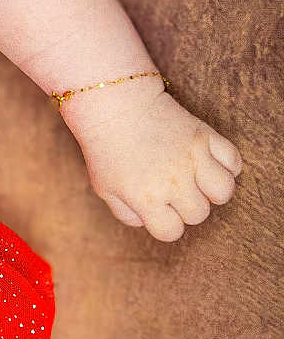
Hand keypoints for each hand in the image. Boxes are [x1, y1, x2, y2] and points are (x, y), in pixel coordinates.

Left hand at [70, 89, 243, 241]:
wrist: (115, 105)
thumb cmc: (106, 147)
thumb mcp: (105, 187)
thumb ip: (126, 213)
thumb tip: (149, 222)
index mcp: (146, 197)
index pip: (171, 232)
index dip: (165, 224)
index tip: (157, 209)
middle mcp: (173, 182)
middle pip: (199, 214)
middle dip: (186, 206)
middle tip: (171, 188)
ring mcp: (192, 157)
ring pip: (223, 191)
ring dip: (212, 190)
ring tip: (195, 178)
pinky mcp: (204, 136)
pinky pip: (233, 161)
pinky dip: (227, 164)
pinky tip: (208, 161)